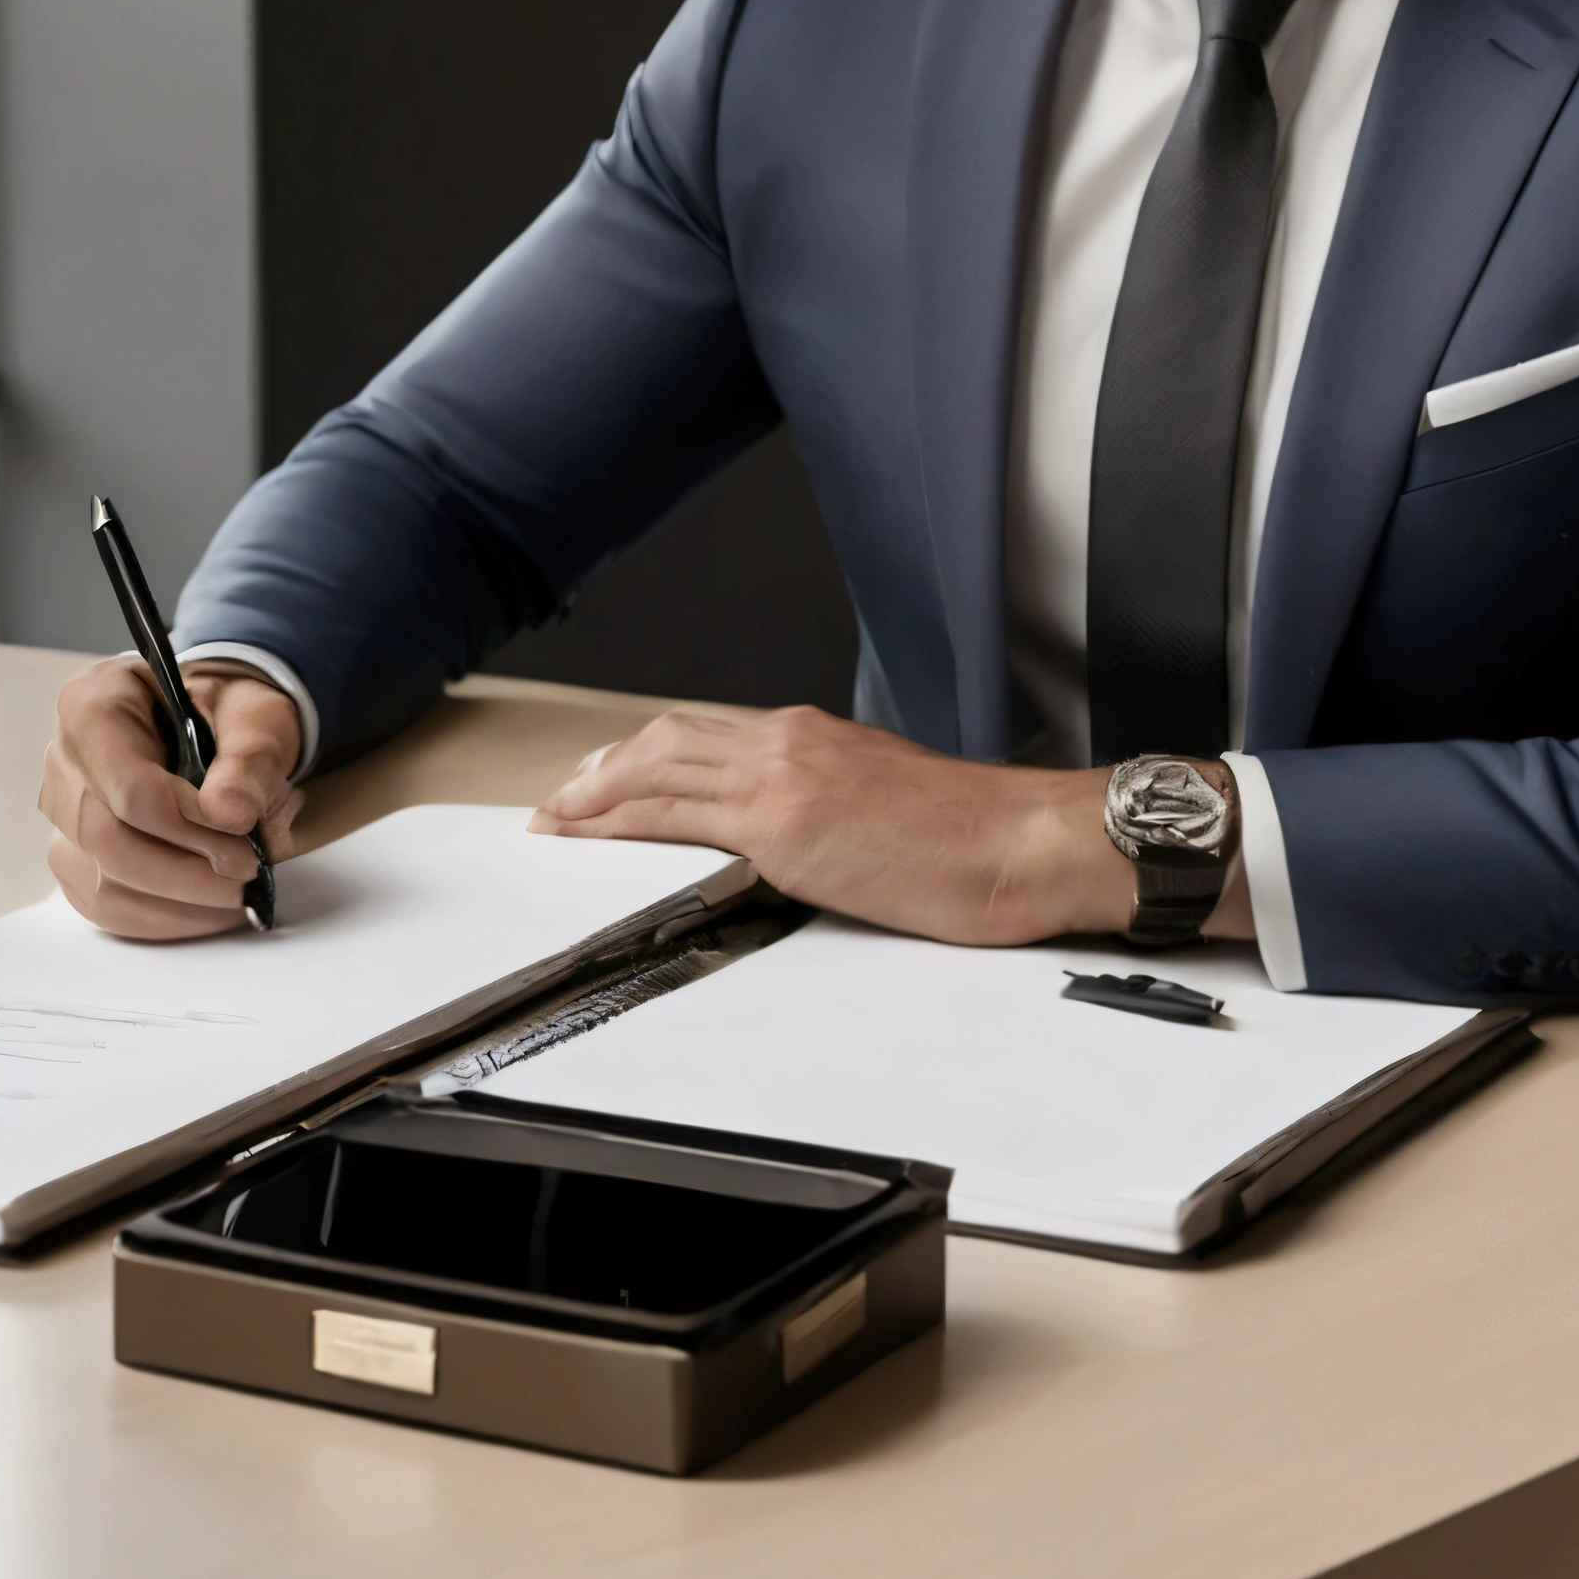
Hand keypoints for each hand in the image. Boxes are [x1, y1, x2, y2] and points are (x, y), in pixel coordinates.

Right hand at [41, 659, 306, 938]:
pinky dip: (164, 919)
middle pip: (108, 840)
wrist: (216, 728)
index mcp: (94, 706)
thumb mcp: (256, 715)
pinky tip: (209, 909)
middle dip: (185, 871)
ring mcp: (62, 815)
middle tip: (247, 873)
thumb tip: (231, 812)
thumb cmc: (226, 715)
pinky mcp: (76, 859)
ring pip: (103, 883)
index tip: (244, 836)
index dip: (188, 824)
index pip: (128, 786)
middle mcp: (64, 762)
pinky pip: (107, 907)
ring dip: (179, 903)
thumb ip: (251, 758)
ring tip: (238, 892)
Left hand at [532, 702, 1129, 946]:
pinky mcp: (782, 823)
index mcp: (817, 737)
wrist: (1019, 842)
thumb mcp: (887, 806)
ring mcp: (782, 776)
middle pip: (670, 738)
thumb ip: (831, 810)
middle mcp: (790, 741)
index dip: (649, 755)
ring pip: (660, 764)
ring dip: (598, 789)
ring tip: (558, 816)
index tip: (614, 776)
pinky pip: (677, 813)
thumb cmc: (974, 838)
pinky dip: (622, 818)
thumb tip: (800, 840)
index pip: (709, 736)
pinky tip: (593, 834)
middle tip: (564, 798)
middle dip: (607, 767)